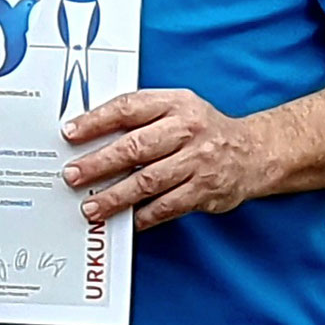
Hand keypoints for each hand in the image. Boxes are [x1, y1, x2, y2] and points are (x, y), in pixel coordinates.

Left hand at [60, 89, 278, 229]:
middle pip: (135, 147)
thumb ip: (140, 116)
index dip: (96, 120)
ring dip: (116, 196)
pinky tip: (127, 220)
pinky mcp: (205, 190)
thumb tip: (91, 132)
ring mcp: (197, 162)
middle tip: (73, 174)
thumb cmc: (203, 130)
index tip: (70, 133)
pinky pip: (168, 206)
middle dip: (99, 163)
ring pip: (149, 181)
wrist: (254, 152)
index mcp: (175, 104)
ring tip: (92, 206)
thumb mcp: (177, 108)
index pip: (129, 108)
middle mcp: (186, 130)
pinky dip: (145, 215)